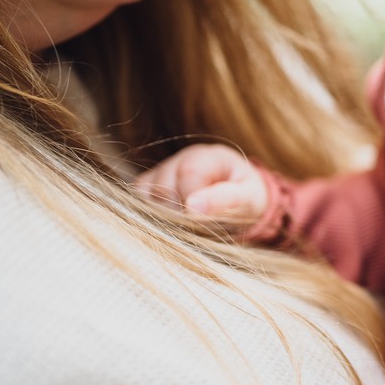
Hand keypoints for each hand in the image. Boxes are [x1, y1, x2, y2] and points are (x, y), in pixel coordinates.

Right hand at [136, 144, 268, 225]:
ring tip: (189, 225)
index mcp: (207, 156)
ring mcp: (160, 172)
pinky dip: (150, 216)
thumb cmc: (245, 198)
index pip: (189, 172)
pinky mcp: (146, 187)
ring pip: (146, 196)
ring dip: (165, 217)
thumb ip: (226, 200)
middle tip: (199, 227)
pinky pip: (137, 202)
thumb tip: (193, 207)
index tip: (205, 221)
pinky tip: (172, 223)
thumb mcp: (248, 199)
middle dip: (180, 214)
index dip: (194, 202)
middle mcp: (179, 159)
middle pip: (164, 187)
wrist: (237, 199)